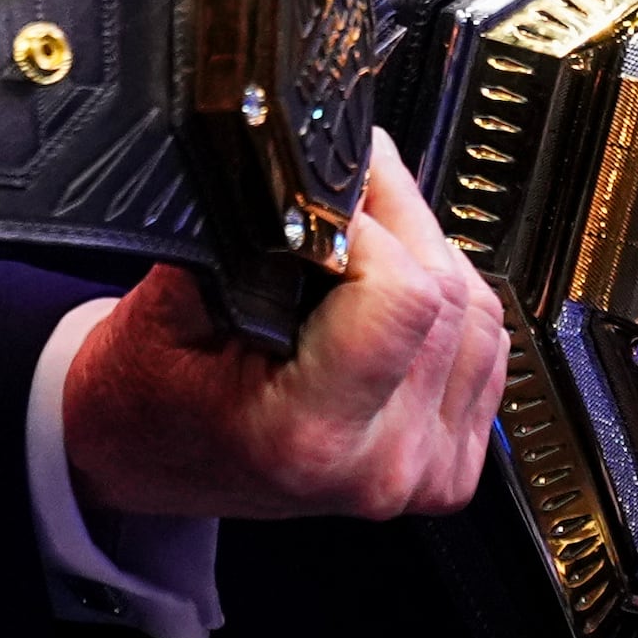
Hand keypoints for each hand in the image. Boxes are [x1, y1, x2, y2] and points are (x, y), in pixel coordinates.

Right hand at [60, 136, 508, 521]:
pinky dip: (449, 304)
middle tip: (342, 192)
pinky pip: (485, 348)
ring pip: (479, 312)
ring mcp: (425, 471)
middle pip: (446, 293)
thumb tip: (307, 166)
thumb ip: (246, 237)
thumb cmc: (151, 397)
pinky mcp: (450, 465)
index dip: (366, 224)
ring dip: (427, 257)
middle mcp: (381, 464)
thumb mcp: (165, 306)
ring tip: (361, 241)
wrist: (154, 457)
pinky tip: (391, 293)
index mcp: (309, 436)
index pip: (400, 294)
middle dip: (396, 222)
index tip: (324, 203)